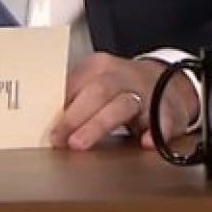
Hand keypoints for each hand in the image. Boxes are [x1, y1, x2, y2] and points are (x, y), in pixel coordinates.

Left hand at [51, 53, 198, 150]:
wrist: (168, 85)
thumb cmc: (120, 90)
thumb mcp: (95, 85)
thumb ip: (73, 102)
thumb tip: (43, 128)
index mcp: (99, 67)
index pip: (75, 84)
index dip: (60, 109)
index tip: (46, 131)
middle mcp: (122, 76)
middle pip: (97, 92)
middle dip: (76, 117)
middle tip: (60, 140)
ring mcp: (146, 93)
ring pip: (122, 105)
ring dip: (99, 125)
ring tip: (81, 144)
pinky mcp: (167, 111)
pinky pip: (163, 120)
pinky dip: (156, 130)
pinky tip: (146, 142)